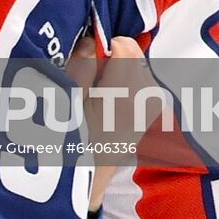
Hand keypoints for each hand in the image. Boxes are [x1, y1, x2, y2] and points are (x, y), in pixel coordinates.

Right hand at [67, 36, 156, 211]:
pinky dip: (124, 82)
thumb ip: (79, 66)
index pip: (124, 46)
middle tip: (90, 81)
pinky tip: (108, 102)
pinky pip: (139, 81)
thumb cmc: (73, 139)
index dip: (102, 46)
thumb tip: (89, 40)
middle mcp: (147, 97)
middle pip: (132, 55)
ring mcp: (153, 105)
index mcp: (127, 93)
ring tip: (98, 94)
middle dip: (110, 59)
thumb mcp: (66, 100)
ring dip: (117, 71)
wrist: (89, 178)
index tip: (86, 61)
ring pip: (136, 66)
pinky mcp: (152, 110)